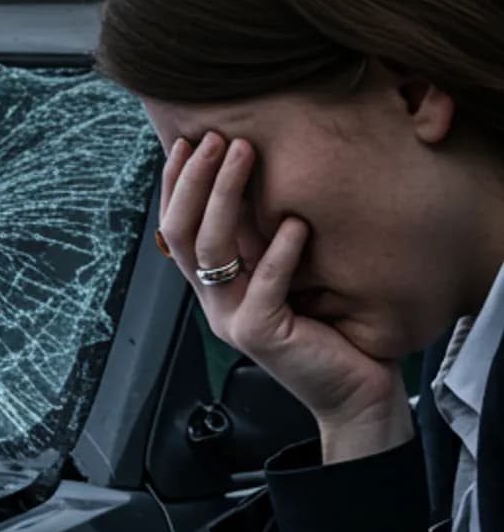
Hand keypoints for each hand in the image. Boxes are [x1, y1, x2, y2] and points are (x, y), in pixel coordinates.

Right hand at [159, 130, 406, 433]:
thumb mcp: (290, 274)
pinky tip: (297, 223)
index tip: (187, 142)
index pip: (176, 229)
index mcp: (215, 288)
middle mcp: (214, 303)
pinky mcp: (261, 335)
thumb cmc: (332, 328)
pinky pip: (264, 285)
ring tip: (244, 155)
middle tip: (215, 138)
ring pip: (212, 251)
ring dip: (224, 196)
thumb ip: (267, 240)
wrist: (356, 393)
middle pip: (183, 233)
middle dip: (195, 180)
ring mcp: (232, 320)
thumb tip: (258, 176)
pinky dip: (279, 251)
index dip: (175, 185)